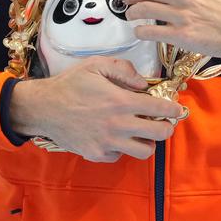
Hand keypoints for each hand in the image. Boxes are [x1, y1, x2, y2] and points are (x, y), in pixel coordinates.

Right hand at [8, 56, 185, 161]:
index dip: (174, 109)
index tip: (177, 109)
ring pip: (144, 151)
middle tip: (162, 121)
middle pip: (159, 134)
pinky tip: (117, 136)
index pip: (160, 109)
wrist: (43, 108)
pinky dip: (123, 148)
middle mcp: (118, 125)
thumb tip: (142, 83)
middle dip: (166, 127)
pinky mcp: (97, 154)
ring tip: (142, 131)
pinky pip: (120, 156)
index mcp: (121, 102)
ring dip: (148, 141)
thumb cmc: (70, 84)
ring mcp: (108, 143)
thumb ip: (124, 69)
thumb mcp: (96, 65)